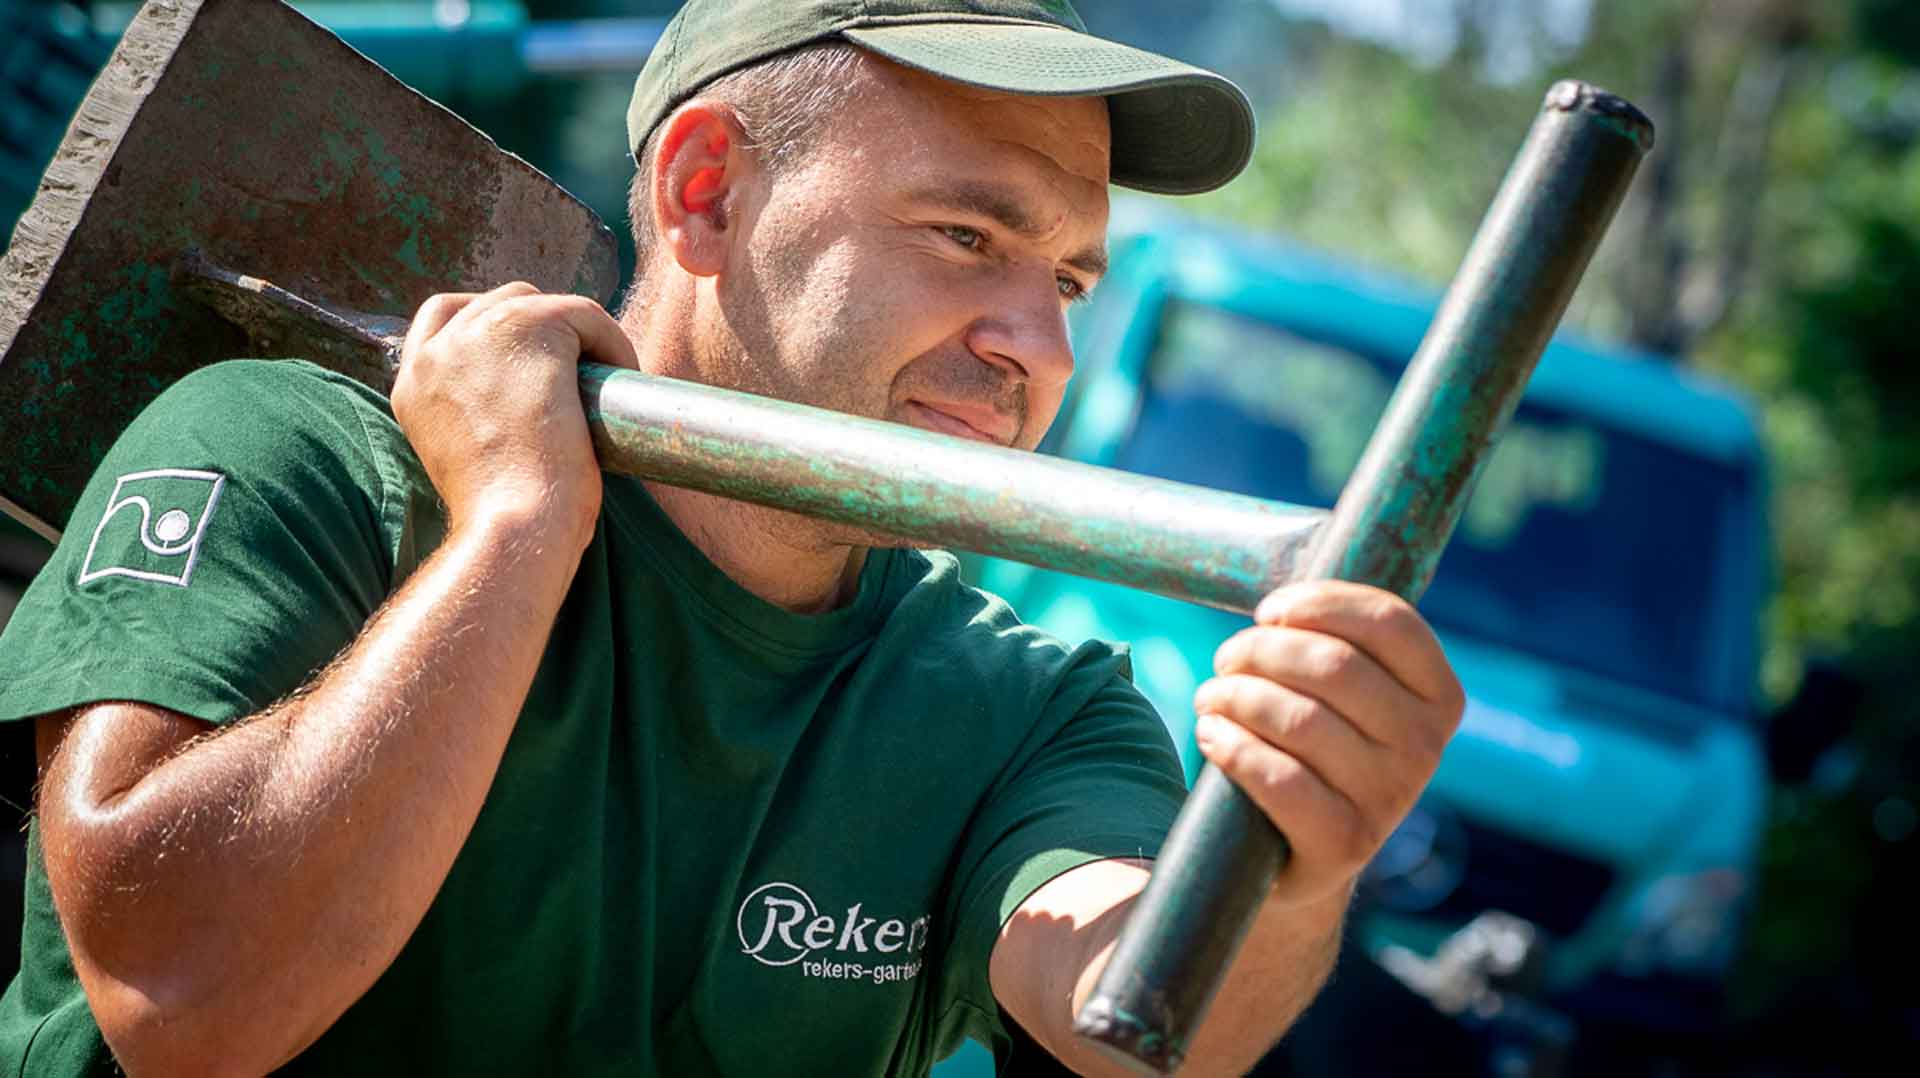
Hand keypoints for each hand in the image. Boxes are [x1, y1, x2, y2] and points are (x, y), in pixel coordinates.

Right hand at [391, 282, 639, 547]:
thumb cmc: (509, 520)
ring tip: (604, 377)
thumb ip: (481, 422)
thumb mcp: (474, 462)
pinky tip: (626, 374)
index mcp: (413, 385)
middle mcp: (434, 352)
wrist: (513, 526)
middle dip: (541, 329)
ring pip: (539, 304)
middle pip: (497, 304)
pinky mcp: (528, 327)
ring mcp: (476, 333)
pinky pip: (584, 312)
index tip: (534, 362)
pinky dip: (612, 340)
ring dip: (576, 333)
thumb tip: (532, 410)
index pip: (442, 319)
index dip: (494, 328)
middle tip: (579, 374)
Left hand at [1192, 580, 1464, 908]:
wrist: (1302, 855)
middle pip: (1332, 664)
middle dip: (1260, 650)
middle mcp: (1425, 748)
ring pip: (1298, 718)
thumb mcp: (1343, 693)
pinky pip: (1278, 778)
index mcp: (1439, 696)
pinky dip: (1232, 746)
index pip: (1390, 621)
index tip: (1268, 611)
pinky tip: (1212, 733)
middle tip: (1227, 661)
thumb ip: (1333, 640)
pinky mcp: (1344, 844)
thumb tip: (1279, 607)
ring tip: (1211, 698)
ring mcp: (1390, 800)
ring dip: (1235, 696)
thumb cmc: (1313, 748)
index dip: (1319, 603)